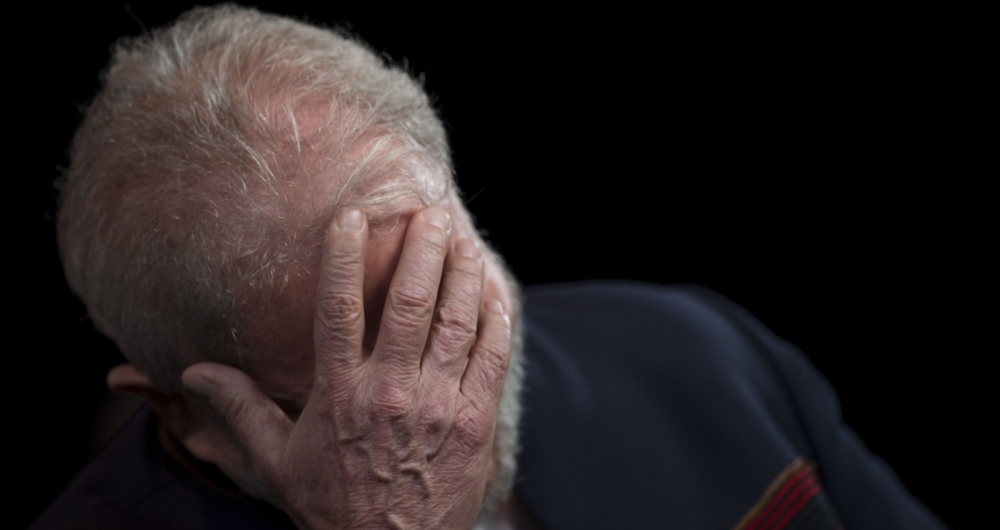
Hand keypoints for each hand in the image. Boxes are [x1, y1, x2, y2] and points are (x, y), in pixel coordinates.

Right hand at [181, 207, 512, 528]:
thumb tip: (193, 370)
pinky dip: (495, 318)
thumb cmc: (332, 505)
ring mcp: (439, 405)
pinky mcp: (476, 421)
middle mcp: (391, 392)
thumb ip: (239, 408)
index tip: (352, 217)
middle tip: (430, 214)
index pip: (337, 310)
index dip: (344, 257)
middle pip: (409, 304)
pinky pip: (492, 357)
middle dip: (421, 251)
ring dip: (461, 273)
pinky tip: (492, 290)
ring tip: (462, 239)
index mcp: (339, 394)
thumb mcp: (276, 460)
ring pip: (455, 322)